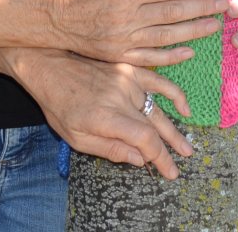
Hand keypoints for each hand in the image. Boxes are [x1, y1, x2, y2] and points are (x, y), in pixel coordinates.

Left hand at [8, 48, 194, 178]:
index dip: (160, 158)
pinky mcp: (130, 69)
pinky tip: (185, 109)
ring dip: (174, 130)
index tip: (169, 171)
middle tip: (183, 164)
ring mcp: (128, 81)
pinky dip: (175, 95)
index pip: (145, 140)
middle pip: (155, 127)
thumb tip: (140, 160)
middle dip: (170, 149)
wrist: (50, 66)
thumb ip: (109, 149)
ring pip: (159, 109)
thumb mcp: (75, 137)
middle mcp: (122, 98)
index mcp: (107, 117)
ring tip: (187, 147)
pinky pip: (160, 81)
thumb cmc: (59, 105)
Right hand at [46, 0, 225, 66]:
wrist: (49, 18)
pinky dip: (171, 56)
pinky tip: (189, 51)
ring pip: (166, 37)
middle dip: (201, 8)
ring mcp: (124, 40)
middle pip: (173, 13)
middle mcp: (128, 19)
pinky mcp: (119, 56)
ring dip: (193, 31)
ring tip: (214, 25)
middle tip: (224, 4)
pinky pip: (150, 58)